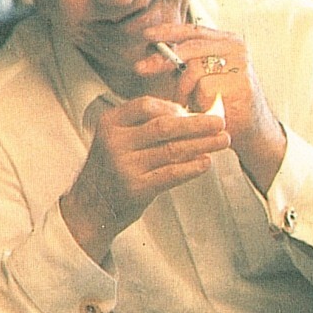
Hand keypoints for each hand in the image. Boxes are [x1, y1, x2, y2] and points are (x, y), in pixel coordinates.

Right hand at [60, 95, 229, 263]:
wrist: (90, 207)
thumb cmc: (110, 170)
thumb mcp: (115, 140)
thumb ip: (142, 127)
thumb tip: (187, 116)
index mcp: (110, 123)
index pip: (146, 105)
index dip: (173, 107)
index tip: (193, 111)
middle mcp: (115, 142)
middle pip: (164, 126)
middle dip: (197, 124)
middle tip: (220, 123)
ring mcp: (125, 166)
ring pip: (172, 150)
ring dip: (202, 144)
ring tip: (222, 141)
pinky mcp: (136, 188)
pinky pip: (171, 174)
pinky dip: (191, 168)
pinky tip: (205, 162)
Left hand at [138, 22, 286, 193]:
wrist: (252, 130)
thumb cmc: (222, 103)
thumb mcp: (201, 77)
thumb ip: (184, 62)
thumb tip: (151, 52)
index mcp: (225, 40)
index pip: (193, 29)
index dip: (168, 30)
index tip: (146, 35)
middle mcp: (235, 47)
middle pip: (189, 46)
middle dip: (161, 59)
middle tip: (140, 68)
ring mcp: (240, 63)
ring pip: (194, 69)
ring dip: (183, 91)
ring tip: (187, 104)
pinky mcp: (242, 82)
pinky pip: (205, 87)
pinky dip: (198, 102)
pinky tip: (204, 110)